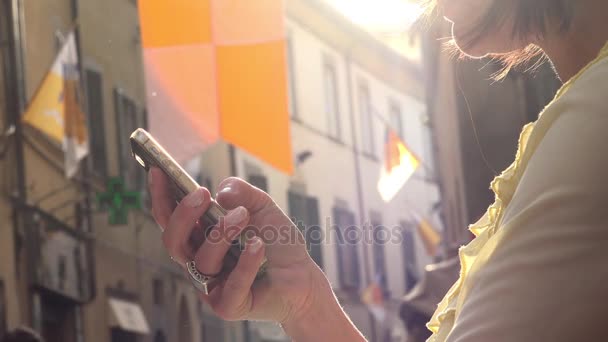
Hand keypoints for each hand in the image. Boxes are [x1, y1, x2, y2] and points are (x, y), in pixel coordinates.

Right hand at [148, 168, 326, 323]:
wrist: (303, 277)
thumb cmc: (277, 242)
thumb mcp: (262, 207)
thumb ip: (243, 193)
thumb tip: (221, 192)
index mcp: (200, 237)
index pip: (170, 218)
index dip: (161, 196)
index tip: (157, 170)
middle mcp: (199, 261)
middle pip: (174, 242)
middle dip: (184, 215)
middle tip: (202, 195)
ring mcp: (212, 286)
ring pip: (203, 260)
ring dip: (222, 234)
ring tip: (243, 216)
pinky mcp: (229, 305)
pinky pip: (231, 285)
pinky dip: (246, 262)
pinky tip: (258, 245)